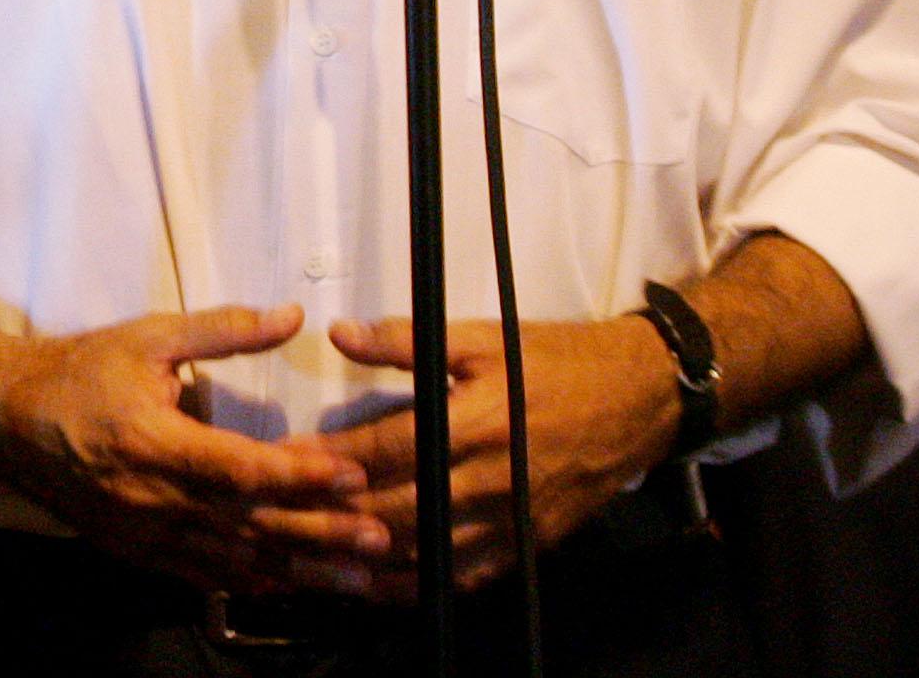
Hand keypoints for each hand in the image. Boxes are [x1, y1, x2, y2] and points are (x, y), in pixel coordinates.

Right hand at [0, 304, 385, 594]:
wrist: (6, 419)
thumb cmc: (78, 372)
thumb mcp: (147, 338)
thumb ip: (222, 330)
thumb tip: (291, 315)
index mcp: (152, 441)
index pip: (240, 468)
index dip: (300, 475)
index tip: (353, 475)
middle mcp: (151, 498)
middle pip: (249, 525)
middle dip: (319, 534)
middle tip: (379, 539)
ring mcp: (144, 533)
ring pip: (235, 560)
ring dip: (301, 570)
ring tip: (358, 578)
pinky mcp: (139, 552)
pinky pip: (207, 575)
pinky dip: (256, 582)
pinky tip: (295, 586)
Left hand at [296, 315, 681, 600]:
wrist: (639, 400)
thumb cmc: (555, 363)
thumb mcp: (481, 337)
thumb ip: (407, 340)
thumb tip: (340, 333)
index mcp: (476, 421)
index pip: (387, 448)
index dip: (330, 456)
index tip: (281, 457)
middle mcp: (492, 479)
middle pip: (398, 510)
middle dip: (334, 516)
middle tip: (279, 515)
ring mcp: (512, 519)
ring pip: (426, 552)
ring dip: (365, 559)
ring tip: (310, 556)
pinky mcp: (528, 545)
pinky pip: (465, 576)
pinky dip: (418, 584)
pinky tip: (377, 583)